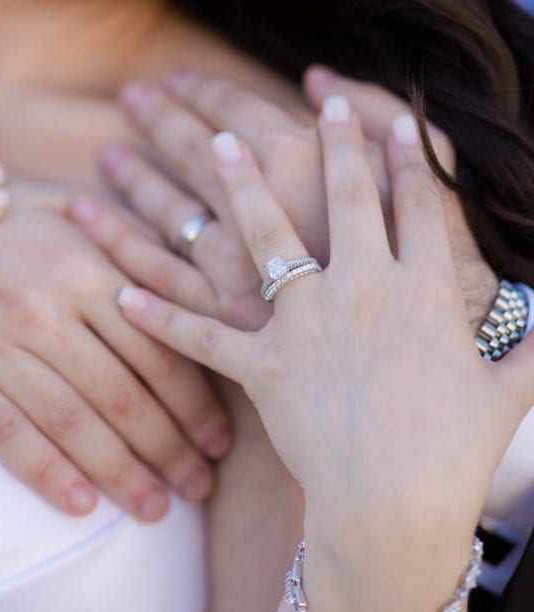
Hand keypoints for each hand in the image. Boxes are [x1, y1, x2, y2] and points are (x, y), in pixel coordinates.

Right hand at [0, 183, 231, 520]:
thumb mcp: (68, 208)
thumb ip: (129, 247)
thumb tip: (191, 291)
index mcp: (86, 270)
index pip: (159, 352)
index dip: (197, 405)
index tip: (219, 441)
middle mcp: (48, 312)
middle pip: (126, 397)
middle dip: (171, 450)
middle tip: (198, 488)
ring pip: (75, 424)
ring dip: (121, 475)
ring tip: (155, 510)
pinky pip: (8, 436)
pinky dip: (46, 474)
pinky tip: (79, 507)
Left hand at [116, 101, 533, 535]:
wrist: (396, 503)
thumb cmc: (455, 453)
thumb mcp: (510, 390)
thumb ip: (529, 346)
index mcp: (427, 289)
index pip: (421, 204)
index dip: (411, 158)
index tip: (394, 121)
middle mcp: (364, 291)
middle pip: (345, 198)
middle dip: (335, 145)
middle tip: (322, 106)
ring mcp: (307, 325)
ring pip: (268, 236)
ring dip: (241, 184)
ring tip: (219, 143)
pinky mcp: (262, 366)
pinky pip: (203, 335)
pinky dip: (160, 317)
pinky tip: (121, 295)